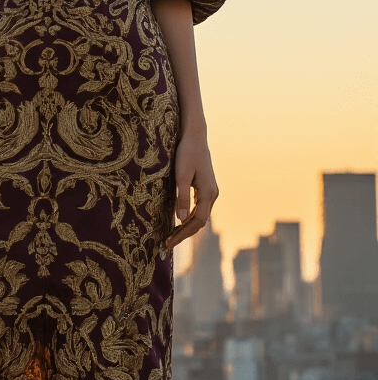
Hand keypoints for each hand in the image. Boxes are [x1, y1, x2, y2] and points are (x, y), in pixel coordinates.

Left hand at [165, 126, 218, 249]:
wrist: (194, 136)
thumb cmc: (186, 152)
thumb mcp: (181, 175)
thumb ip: (181, 197)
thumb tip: (181, 219)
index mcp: (208, 192)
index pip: (198, 221)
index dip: (184, 233)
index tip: (169, 242)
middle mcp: (212, 194)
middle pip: (200, 221)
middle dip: (184, 233)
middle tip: (167, 243)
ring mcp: (210, 191)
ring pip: (200, 215)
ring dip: (187, 227)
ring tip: (171, 236)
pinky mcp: (206, 187)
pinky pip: (199, 208)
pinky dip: (189, 217)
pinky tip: (179, 221)